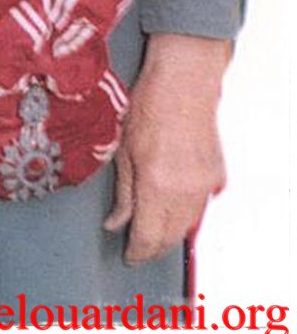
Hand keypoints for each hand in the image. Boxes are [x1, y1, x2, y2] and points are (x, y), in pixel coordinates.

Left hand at [103, 32, 229, 263]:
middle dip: (153, 246)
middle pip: (171, 238)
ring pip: (189, 225)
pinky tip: (173, 200)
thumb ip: (122, 192)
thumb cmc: (147, 104)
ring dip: (171, 231)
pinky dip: (187, 209)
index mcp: (156, 185)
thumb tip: (116, 224)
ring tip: (152, 226)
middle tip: (137, 245)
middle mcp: (185, 191)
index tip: (128, 255)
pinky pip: (202, 204)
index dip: (137, 252)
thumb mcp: (123, 147)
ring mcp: (205, 184)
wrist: (184, 78)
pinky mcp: (218, 174)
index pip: (148, 238)